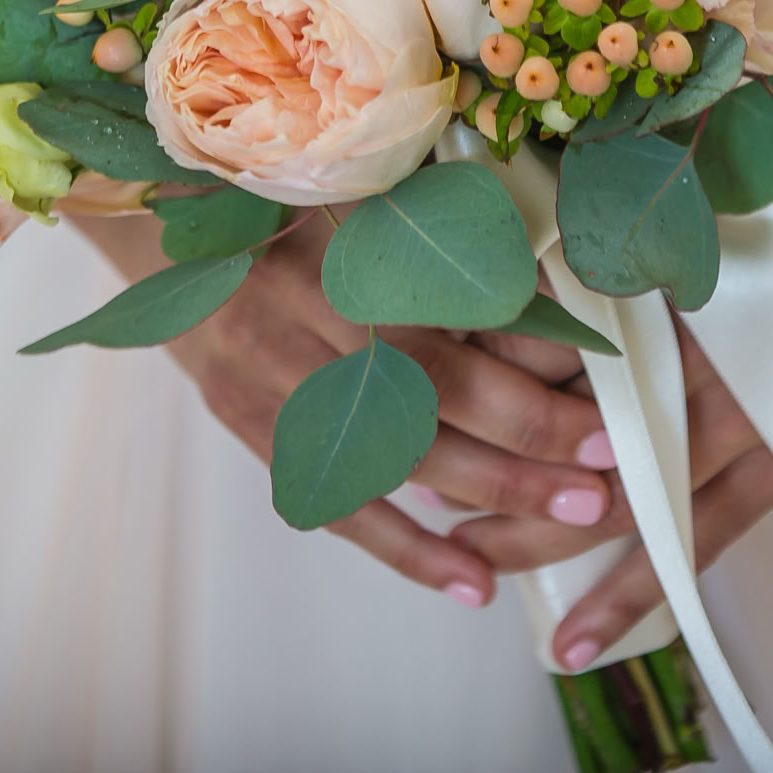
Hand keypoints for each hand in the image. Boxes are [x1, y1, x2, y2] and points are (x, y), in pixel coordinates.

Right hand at [71, 211, 618, 608]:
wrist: (168, 221)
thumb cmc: (296, 200)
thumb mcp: (368, 189)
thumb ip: (448, 233)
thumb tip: (562, 302)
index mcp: (342, 229)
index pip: (452, 305)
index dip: (534, 355)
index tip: (605, 392)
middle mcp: (303, 300)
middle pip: (427, 384)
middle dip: (526, 438)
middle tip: (603, 474)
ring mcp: (268, 367)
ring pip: (389, 448)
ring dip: (487, 495)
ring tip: (568, 522)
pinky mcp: (248, 419)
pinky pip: (333, 499)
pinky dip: (405, 547)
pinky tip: (470, 582)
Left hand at [450, 217, 772, 667]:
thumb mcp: (688, 191)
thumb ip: (602, 218)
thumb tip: (501, 247)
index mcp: (668, 283)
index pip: (549, 343)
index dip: (481, 379)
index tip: (422, 398)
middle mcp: (702, 360)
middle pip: (574, 436)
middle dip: (494, 475)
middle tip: (425, 492)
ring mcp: (746, 422)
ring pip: (623, 504)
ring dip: (542, 540)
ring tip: (472, 562)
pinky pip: (696, 542)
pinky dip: (635, 592)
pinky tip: (576, 638)